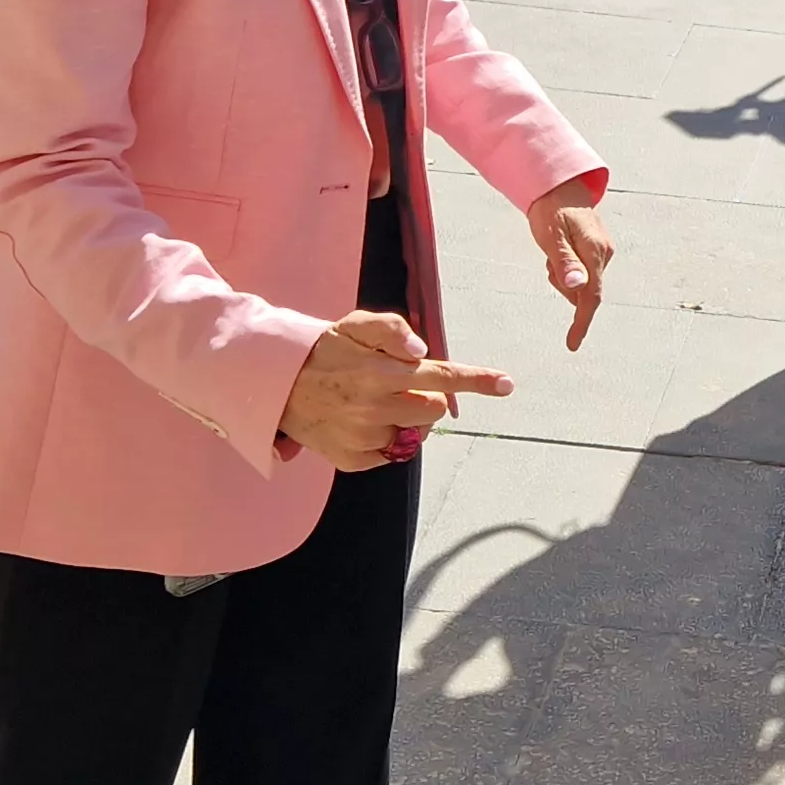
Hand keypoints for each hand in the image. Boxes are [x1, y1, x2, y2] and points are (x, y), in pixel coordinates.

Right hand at [276, 310, 510, 471]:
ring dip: (408, 417)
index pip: (441, 377)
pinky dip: (386, 438)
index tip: (506, 384)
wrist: (278, 385)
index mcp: (381, 373)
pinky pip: (392, 453)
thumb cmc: (326, 351)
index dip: (477, 380)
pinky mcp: (354, 460)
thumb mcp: (355, 324)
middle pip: (435, 409)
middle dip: (428, 396)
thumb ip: (391, 328)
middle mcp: (374, 408)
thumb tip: (420, 350)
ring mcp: (364, 438)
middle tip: (399, 384)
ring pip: (416, 432)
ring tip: (378, 401)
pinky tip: (363, 420)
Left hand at [527, 174, 610, 348]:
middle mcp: (604, 254)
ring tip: (553, 252)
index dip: (581, 322)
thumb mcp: (550, 236)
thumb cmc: (552, 209)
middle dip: (564, 286)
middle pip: (584, 291)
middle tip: (549, 262)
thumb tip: (576, 288)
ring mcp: (603, 252)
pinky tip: (561, 250)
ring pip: (582, 282)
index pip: (591, 297)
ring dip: (564, 275)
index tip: (572, 344)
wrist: (562, 186)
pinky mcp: (599, 249)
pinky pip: (584, 271)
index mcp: (593, 252)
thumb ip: (565, 262)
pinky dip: (569, 268)